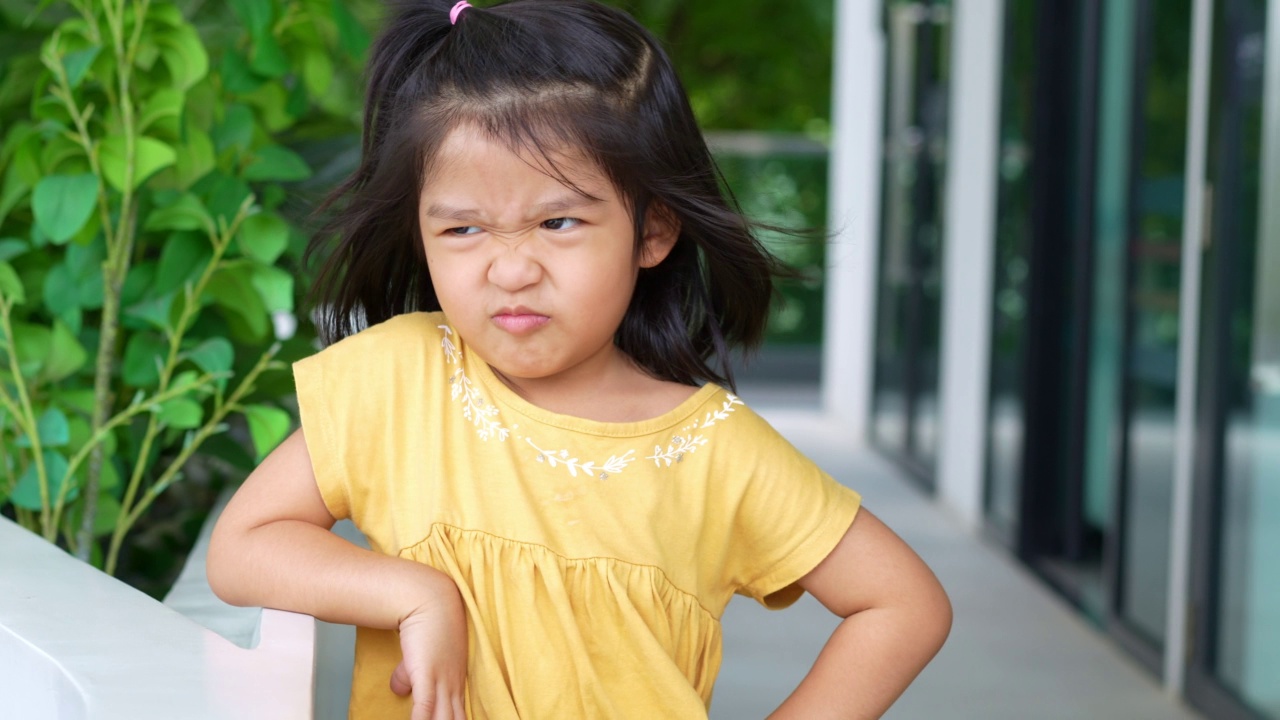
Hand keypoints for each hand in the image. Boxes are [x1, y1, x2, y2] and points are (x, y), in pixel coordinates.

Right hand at [390, 587, 468, 719]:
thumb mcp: (420, 656)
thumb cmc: (428, 623)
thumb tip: (399, 689)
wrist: (428, 598)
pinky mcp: (428, 677)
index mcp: (455, 683)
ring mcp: (443, 683)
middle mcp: (454, 687)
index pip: (458, 717)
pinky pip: (425, 711)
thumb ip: (410, 674)